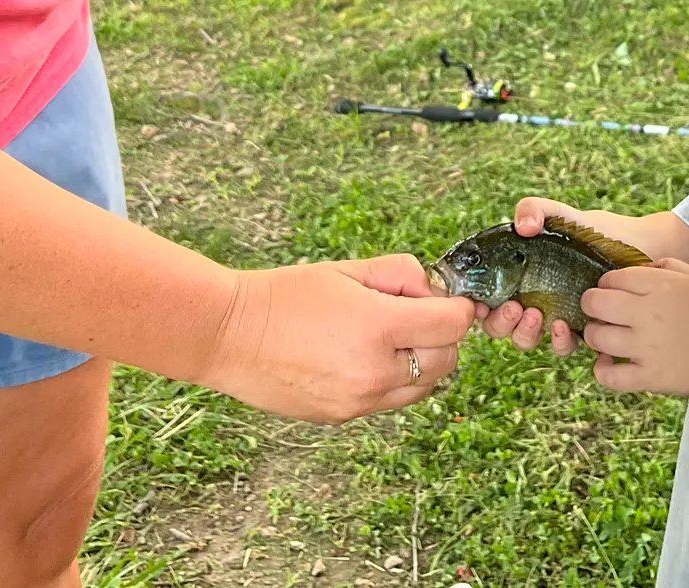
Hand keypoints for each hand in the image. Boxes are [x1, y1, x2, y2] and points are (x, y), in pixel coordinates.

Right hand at [203, 255, 475, 423]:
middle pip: (447, 360)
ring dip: (422, 362)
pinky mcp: (344, 418)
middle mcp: (375, 373)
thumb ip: (400, 274)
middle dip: (441, 335)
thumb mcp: (347, 269)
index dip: (457, 307)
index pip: (452, 325)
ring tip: (388, 336)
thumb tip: (433, 291)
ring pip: (424, 388)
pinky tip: (363, 356)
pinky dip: (393, 381)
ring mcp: (360, 402)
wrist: (230, 335)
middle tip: (414, 313)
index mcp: (378, 328)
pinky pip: (391, 401)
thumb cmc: (286, 293)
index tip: (447, 298)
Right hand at [480, 197, 651, 357]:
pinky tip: (565, 325)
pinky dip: (558, 342)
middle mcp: (529, 299)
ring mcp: (552, 317)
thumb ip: (534, 208)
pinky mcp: (578, 331)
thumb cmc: (589, 230)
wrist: (634, 246)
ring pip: (525, 341)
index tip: (479, 302)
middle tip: (514, 308)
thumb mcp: (559, 215)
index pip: (484, 296)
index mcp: (516, 275)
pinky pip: (562, 348)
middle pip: (498, 325)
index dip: (474, 305)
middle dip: (499, 323)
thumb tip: (524, 227)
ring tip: (536, 315)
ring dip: (524, 334)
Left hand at [581, 257, 688, 395]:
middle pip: (595, 304)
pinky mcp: (651, 378)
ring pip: (597, 337)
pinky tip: (608, 362)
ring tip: (606, 336)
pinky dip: (601, 370)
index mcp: (658, 287)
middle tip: (600, 311)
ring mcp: (647, 349)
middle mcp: (648, 315)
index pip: (610, 279)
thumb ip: (661, 266)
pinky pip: (610, 377)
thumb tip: (633, 270)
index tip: (613, 291)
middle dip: (591, 304)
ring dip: (595, 335)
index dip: (606, 284)